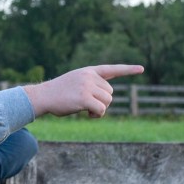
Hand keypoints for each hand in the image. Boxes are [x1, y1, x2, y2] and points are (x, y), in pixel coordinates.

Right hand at [23, 64, 143, 117]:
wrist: (42, 96)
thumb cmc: (58, 93)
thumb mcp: (75, 83)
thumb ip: (90, 86)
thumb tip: (104, 103)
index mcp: (88, 71)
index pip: (111, 69)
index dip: (127, 70)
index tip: (141, 69)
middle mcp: (89, 77)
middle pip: (110, 92)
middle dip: (103, 101)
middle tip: (88, 105)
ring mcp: (87, 86)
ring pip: (107, 101)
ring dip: (100, 109)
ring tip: (87, 110)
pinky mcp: (84, 98)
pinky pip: (101, 109)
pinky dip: (98, 115)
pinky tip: (88, 115)